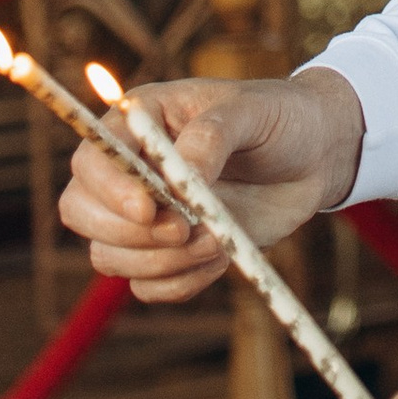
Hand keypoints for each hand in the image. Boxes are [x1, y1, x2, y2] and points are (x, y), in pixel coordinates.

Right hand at [58, 68, 361, 303]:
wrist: (316, 155)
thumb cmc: (282, 119)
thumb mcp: (254, 111)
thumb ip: (213, 136)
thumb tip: (180, 177)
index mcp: (138, 123)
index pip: (91, 159)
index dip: (108, 189)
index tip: (149, 208)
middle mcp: (131, 171)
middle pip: (81, 213)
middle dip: (129, 233)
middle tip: (185, 229)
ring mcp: (147, 216)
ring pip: (110, 257)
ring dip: (161, 262)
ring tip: (219, 239)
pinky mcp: (171, 252)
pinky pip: (147, 287)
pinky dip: (180, 283)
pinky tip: (221, 256)